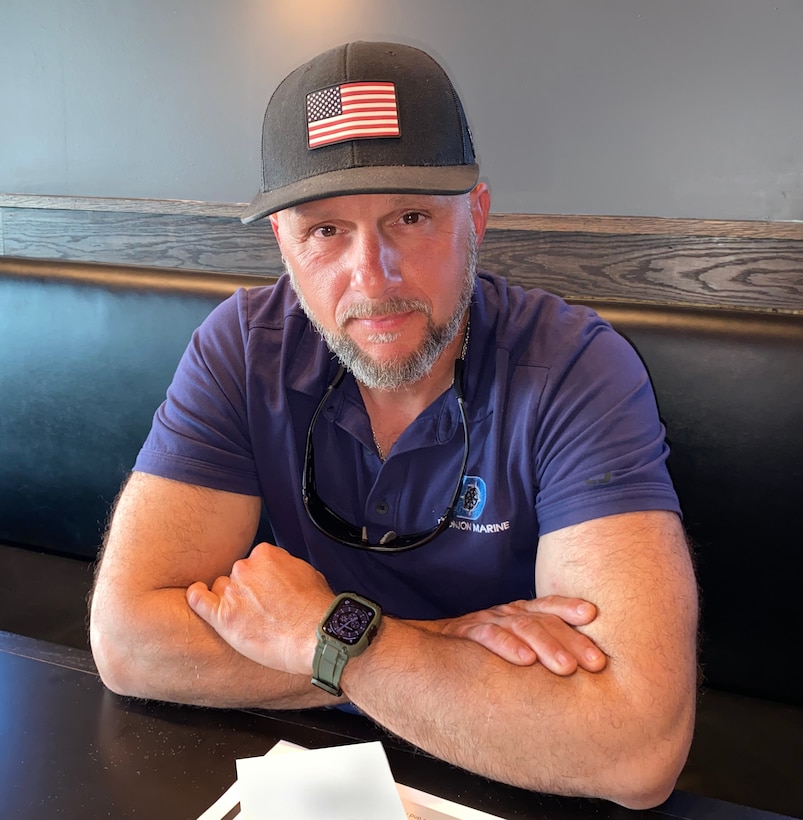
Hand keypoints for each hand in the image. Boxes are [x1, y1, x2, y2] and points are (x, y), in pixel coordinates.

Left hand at [186, 542, 333, 675]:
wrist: (316, 635)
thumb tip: (281, 574)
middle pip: (236, 576)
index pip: (254, 563)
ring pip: (221, 590)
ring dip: (230, 600)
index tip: (267, 590)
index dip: (261, 578)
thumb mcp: (308, 573)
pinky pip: (199, 600)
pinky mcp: (224, 617)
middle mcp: (245, 570)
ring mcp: (233, 593)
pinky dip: (196, 596)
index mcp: (265, 555)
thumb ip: (286, 568)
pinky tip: (198, 595)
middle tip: (262, 608)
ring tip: (248, 617)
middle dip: (246, 590)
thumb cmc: (316, 609)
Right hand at [429, 596, 605, 674]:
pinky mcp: (467, 632)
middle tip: (595, 662)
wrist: (432, 645)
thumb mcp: (513, 643)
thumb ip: (541, 647)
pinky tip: (524, 660)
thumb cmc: (481, 649)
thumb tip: (583, 668)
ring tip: (567, 668)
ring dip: (547, 646)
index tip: (593, 615)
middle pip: (544, 620)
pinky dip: (508, 646)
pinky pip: (489, 636)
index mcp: (521, 612)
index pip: (550, 605)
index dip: (570, 607)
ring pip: (522, 627)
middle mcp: (508, 613)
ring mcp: (488, 620)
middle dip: (572, 640)